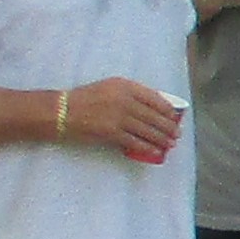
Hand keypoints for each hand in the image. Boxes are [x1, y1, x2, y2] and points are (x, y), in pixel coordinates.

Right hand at [62, 77, 182, 163]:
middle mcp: (124, 99)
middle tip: (176, 134)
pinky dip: (148, 148)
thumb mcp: (109, 88)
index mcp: (125, 86)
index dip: (167, 109)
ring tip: (170, 143)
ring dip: (162, 139)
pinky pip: (136, 142)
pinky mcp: (112, 133)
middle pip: (154, 116)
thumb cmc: (86, 99)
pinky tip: (156, 151)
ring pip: (148, 130)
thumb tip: (153, 107)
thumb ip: (130, 94)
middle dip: (168, 127)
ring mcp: (119, 117)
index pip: (154, 98)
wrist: (63, 111)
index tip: (174, 117)